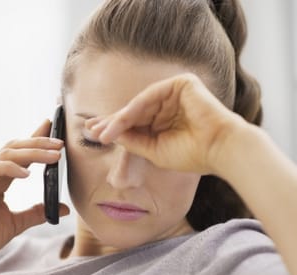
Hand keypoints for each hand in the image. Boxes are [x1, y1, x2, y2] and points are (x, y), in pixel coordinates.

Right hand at [0, 119, 69, 274]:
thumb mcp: (15, 224)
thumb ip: (36, 213)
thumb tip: (63, 208)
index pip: (19, 155)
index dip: (36, 140)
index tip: (55, 131)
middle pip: (15, 149)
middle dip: (38, 143)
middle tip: (61, 143)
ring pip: (6, 154)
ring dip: (31, 152)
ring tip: (53, 155)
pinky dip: (9, 168)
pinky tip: (27, 173)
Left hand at [84, 73, 246, 174]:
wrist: (220, 150)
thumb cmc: (192, 154)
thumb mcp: (153, 150)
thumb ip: (132, 140)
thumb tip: (107, 134)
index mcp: (165, 119)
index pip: (135, 121)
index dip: (113, 128)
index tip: (93, 135)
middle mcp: (169, 103)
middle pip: (133, 111)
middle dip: (110, 122)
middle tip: (90, 130)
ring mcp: (175, 92)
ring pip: (138, 105)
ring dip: (118, 119)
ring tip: (102, 133)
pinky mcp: (182, 83)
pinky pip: (149, 96)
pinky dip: (132, 110)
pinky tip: (118, 123)